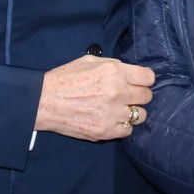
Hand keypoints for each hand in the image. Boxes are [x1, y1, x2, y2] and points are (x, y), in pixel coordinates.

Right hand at [35, 54, 154, 140]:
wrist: (44, 101)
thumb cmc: (65, 78)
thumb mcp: (90, 61)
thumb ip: (114, 65)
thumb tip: (130, 72)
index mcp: (114, 72)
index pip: (148, 77)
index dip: (144, 79)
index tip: (139, 82)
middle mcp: (117, 92)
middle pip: (147, 96)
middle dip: (139, 94)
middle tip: (129, 95)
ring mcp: (112, 114)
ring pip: (140, 115)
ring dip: (133, 111)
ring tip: (120, 109)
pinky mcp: (105, 131)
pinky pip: (127, 130)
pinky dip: (122, 126)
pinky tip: (112, 120)